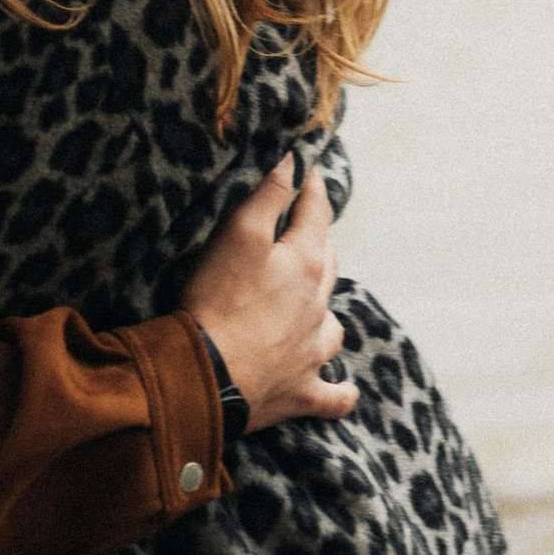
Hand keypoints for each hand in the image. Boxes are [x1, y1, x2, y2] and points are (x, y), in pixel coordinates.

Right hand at [180, 154, 355, 435]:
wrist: (207, 376)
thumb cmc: (219, 300)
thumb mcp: (239, 233)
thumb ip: (269, 193)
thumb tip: (294, 158)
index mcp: (306, 264)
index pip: (317, 213)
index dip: (312, 187)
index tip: (308, 167)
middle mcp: (318, 307)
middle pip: (328, 265)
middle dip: (318, 242)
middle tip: (304, 228)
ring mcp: (313, 353)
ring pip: (333, 326)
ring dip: (325, 311)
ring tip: (314, 304)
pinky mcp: (302, 393)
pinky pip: (333, 396)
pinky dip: (340, 391)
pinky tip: (345, 389)